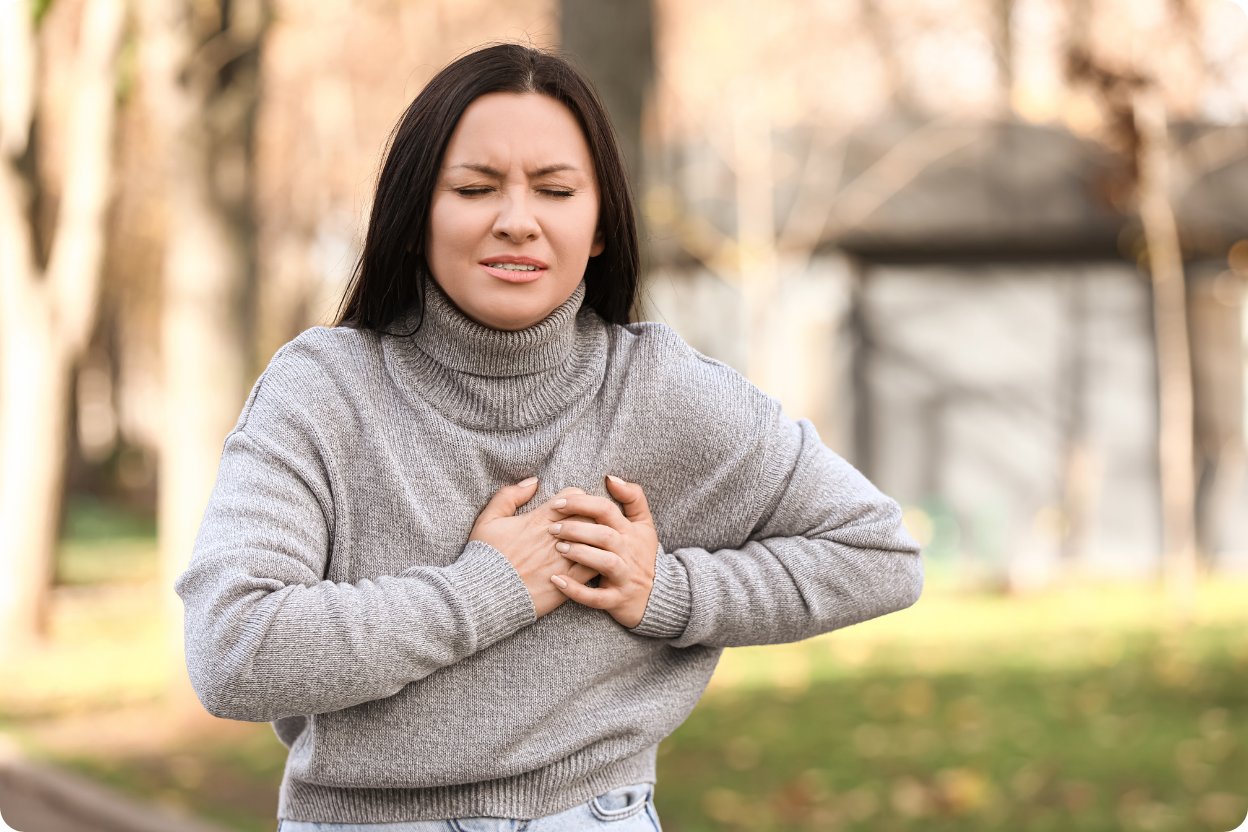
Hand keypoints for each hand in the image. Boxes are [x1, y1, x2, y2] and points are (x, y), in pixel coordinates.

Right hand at [469, 480, 598, 617]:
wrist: (484, 596)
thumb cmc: (485, 557)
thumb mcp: (488, 520)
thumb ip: (509, 496)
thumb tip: (533, 481)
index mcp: (539, 520)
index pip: (574, 496)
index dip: (577, 499)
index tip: (571, 509)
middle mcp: (556, 538)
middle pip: (591, 516)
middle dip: (593, 517)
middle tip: (588, 525)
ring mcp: (564, 561)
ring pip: (597, 542)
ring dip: (598, 541)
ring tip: (594, 544)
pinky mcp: (569, 583)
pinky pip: (595, 568)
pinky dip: (598, 563)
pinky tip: (594, 564)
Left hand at [547, 476, 658, 628]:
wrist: (657, 595)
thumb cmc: (642, 554)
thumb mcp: (644, 524)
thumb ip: (632, 497)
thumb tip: (610, 477)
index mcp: (629, 531)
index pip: (606, 510)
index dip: (582, 504)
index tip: (557, 503)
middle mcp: (628, 552)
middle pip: (604, 535)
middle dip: (576, 529)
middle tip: (551, 528)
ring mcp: (624, 577)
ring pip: (604, 563)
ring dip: (580, 554)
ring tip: (558, 548)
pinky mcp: (617, 600)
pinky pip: (597, 598)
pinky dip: (577, 591)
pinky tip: (557, 582)